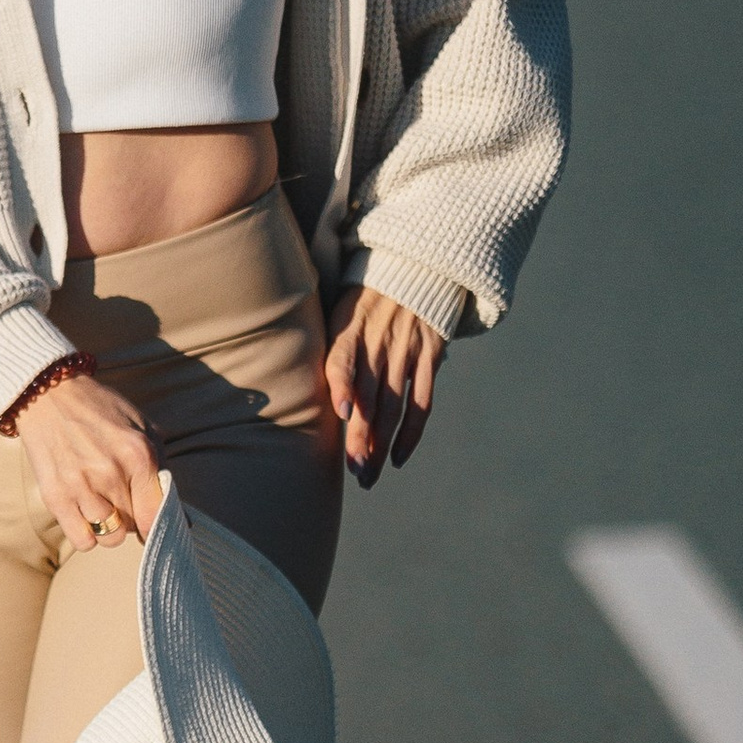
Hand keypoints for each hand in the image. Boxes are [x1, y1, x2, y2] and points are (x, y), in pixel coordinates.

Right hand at [12, 370, 160, 552]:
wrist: (49, 393)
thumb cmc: (100, 410)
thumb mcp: (141, 427)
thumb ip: (161, 468)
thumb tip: (181, 518)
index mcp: (138, 455)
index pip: (156, 515)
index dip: (158, 527)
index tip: (153, 527)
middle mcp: (110, 473)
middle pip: (134, 527)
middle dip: (131, 518)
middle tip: (121, 500)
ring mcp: (81, 486)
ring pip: (110, 537)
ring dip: (110, 528)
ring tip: (103, 506)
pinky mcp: (55, 496)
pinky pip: (82, 540)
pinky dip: (87, 535)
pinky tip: (85, 515)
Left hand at [327, 288, 444, 487]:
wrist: (415, 268)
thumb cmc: (365, 299)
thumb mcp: (341, 311)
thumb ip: (331, 349)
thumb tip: (313, 392)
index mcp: (350, 330)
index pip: (343, 359)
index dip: (342, 384)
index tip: (341, 412)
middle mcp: (379, 343)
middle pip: (369, 398)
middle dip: (360, 438)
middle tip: (353, 472)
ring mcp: (407, 352)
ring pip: (394, 407)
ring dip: (381, 444)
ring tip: (368, 475)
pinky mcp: (429, 357)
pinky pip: (422, 402)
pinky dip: (411, 432)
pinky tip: (398, 457)